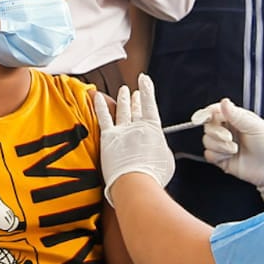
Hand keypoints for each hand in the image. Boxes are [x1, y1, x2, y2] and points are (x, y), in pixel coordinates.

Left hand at [92, 74, 174, 203]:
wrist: (136, 183)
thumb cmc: (152, 176)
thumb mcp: (166, 160)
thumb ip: (160, 149)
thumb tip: (155, 148)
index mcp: (152, 129)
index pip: (150, 105)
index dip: (147, 90)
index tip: (145, 80)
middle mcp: (137, 126)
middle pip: (137, 109)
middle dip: (137, 97)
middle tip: (136, 91)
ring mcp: (121, 131)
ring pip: (122, 110)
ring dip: (123, 99)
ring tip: (123, 90)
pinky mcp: (108, 138)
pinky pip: (103, 118)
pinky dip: (100, 106)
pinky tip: (96, 97)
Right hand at [198, 99, 263, 206]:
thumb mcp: (255, 126)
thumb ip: (236, 115)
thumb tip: (223, 102)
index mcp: (236, 118)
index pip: (215, 111)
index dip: (206, 113)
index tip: (201, 117)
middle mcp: (228, 130)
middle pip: (208, 126)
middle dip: (216, 132)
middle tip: (229, 137)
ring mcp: (224, 145)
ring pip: (206, 140)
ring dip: (219, 145)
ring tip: (234, 149)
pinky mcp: (221, 159)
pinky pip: (209, 154)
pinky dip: (217, 155)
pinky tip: (230, 156)